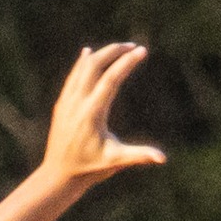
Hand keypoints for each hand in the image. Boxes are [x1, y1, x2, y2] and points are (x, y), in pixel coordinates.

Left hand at [41, 43, 167, 185]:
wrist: (58, 174)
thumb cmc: (90, 169)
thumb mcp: (116, 161)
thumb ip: (139, 156)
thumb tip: (162, 158)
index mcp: (92, 113)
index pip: (111, 79)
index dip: (127, 62)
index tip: (142, 51)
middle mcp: (78, 102)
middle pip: (94, 65)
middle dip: (114, 51)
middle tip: (132, 46)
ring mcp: (67, 101)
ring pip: (82, 68)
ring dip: (101, 54)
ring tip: (119, 48)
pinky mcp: (62, 104)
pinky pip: (73, 76)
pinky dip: (83, 63)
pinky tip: (88, 53)